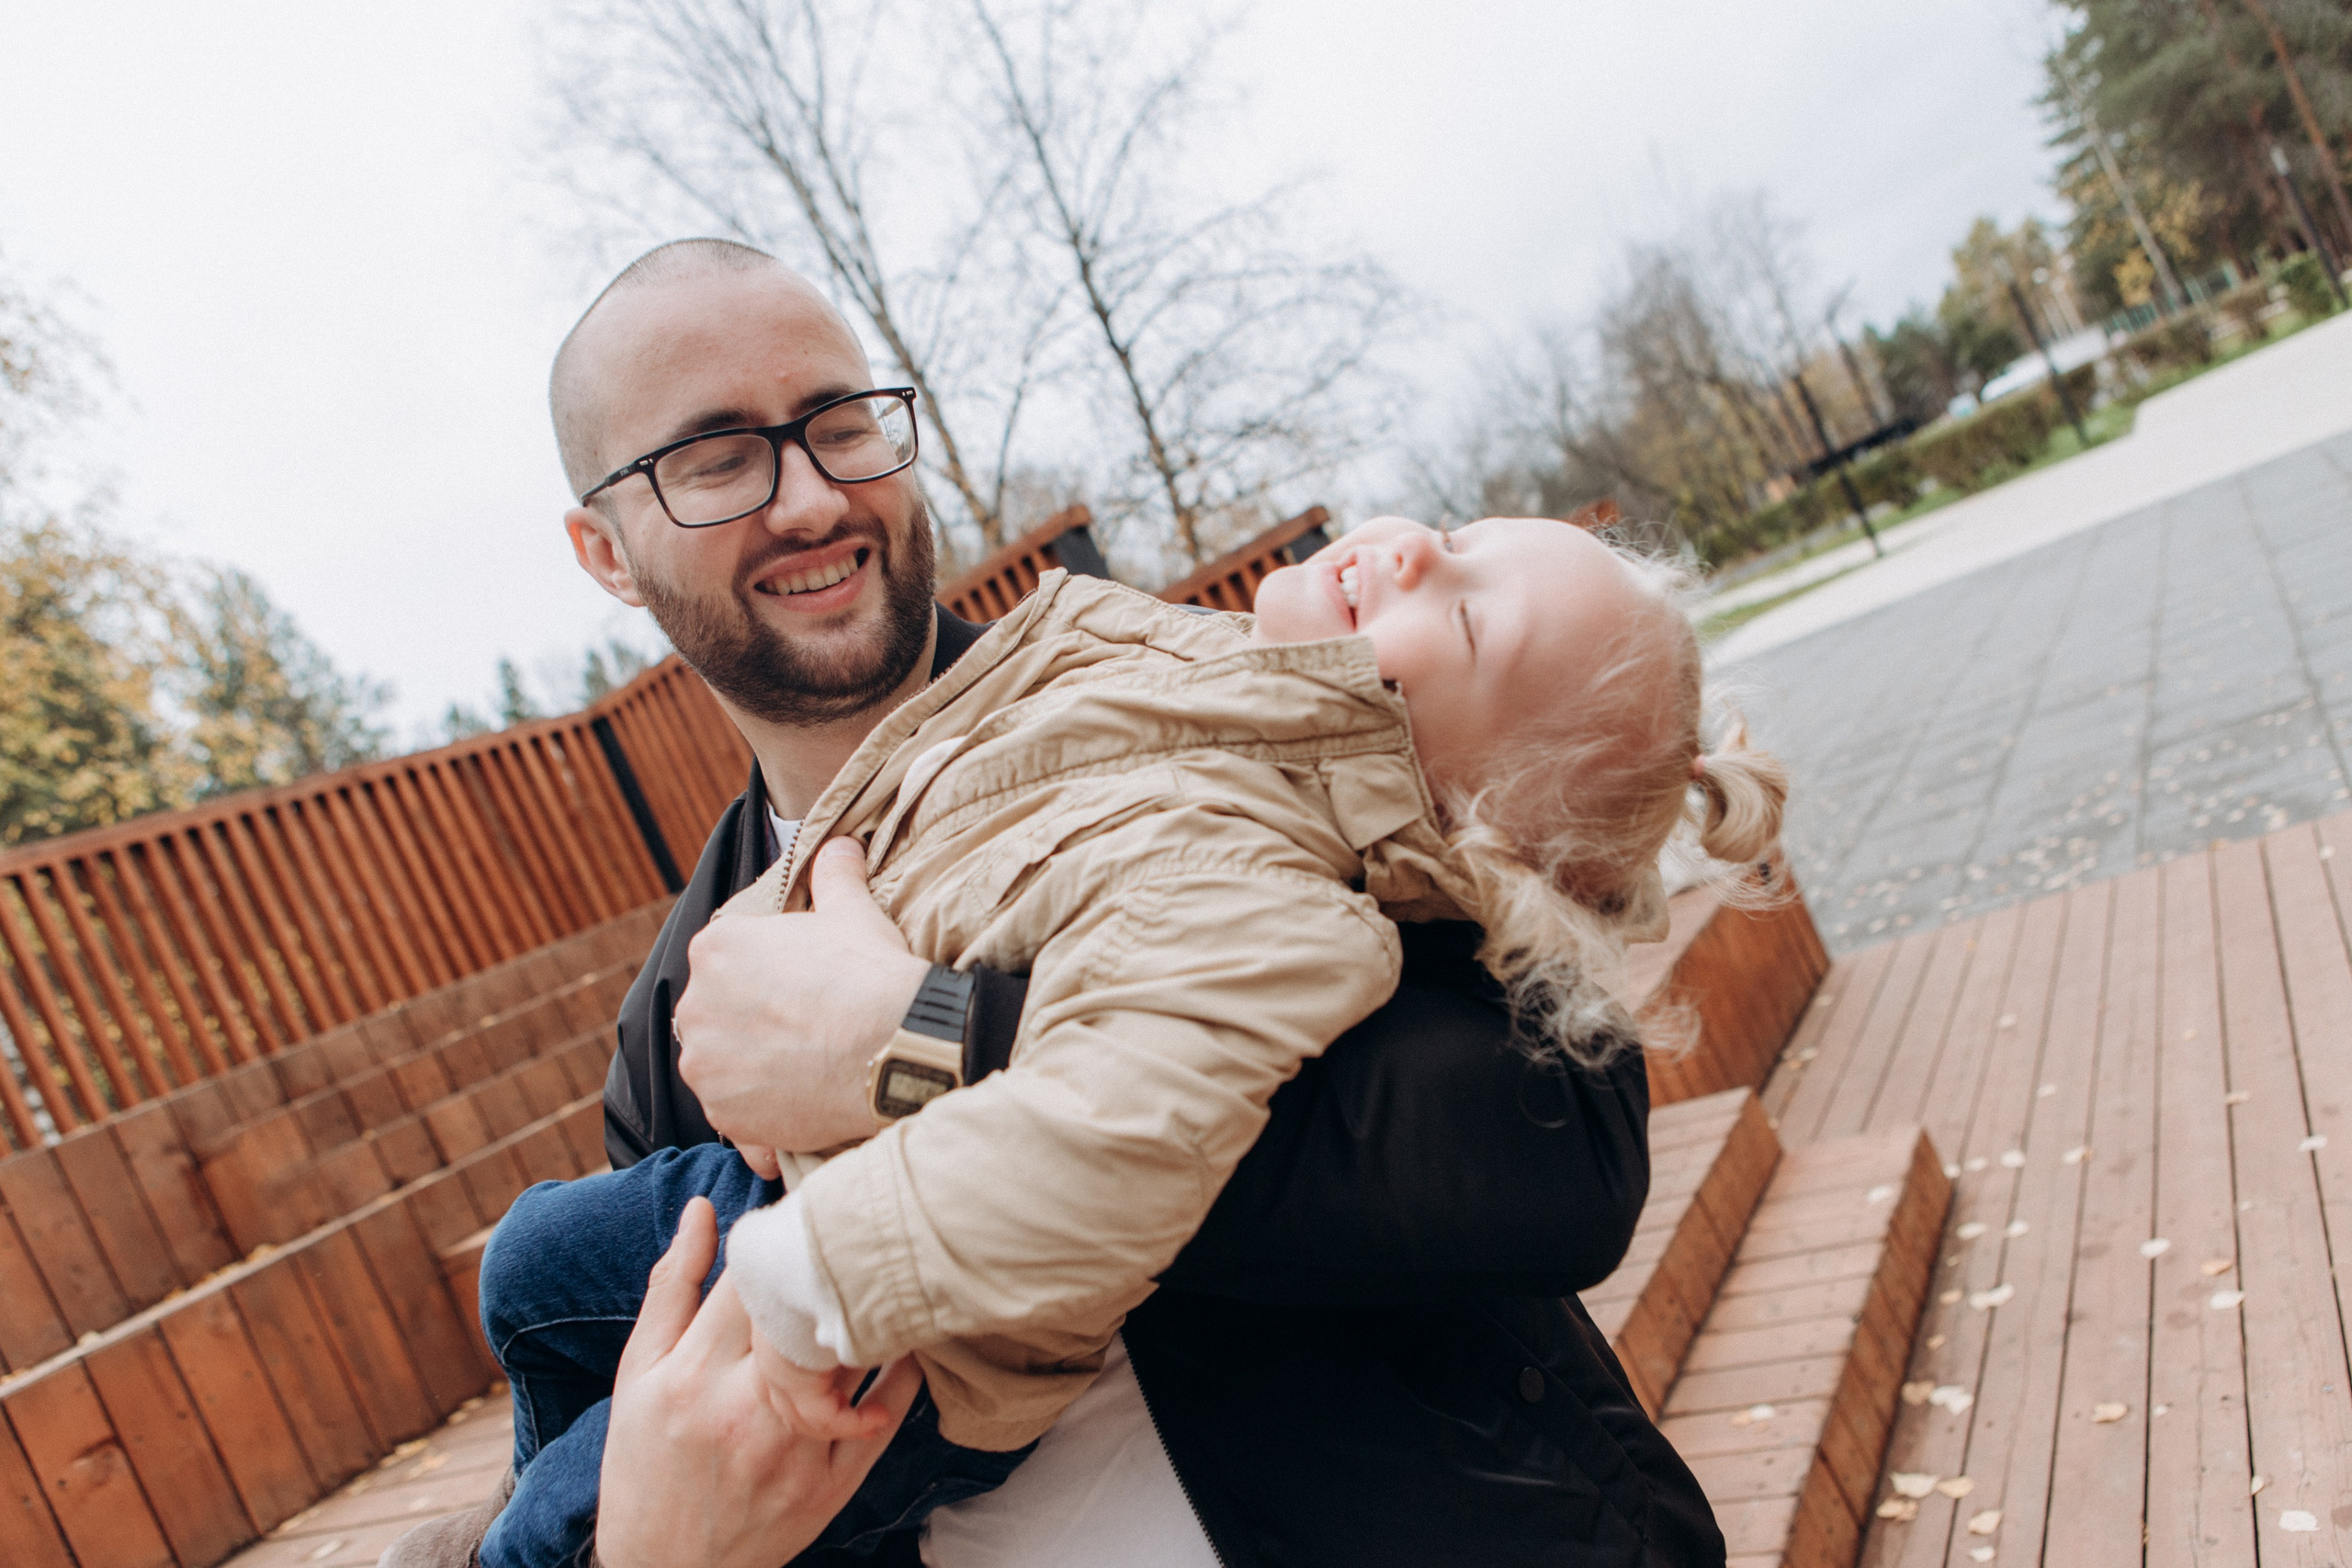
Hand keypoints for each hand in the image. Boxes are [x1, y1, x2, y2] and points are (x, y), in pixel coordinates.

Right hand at [596, 1199, 920, 1567]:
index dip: (782, 1235)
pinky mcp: (833, 1485)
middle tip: (851, 1235)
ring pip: (855, 1355)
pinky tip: (903, 1338)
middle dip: (830, 1267)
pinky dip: (905, 1367)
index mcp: (693, 1374)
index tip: (798, 1217)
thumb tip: (704, 1210)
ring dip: (871, 1310)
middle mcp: (747, 1410)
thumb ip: (672, 1286)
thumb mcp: (639, 1373)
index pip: (753, 1277)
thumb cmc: (644, 1463)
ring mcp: (796, 1451)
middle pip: (809, 1310)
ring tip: (880, 1279)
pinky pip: (888, 1411)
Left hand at [677, 838, 930, 1152]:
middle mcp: (695, 1007)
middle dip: (751, 1026)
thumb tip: (843, 845)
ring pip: (723, 1069)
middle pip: (718, 1017)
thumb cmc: (871, 973)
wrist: (896, 1045)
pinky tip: (803, 1110)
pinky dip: (762, 1121)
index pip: (726, 963)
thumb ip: (836, 875)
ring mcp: (706, 1066)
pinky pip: (737, 1120)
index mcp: (715, 948)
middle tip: (806, 1031)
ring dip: (753, 1074)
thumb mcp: (853, 912)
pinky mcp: (726, 1116)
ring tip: (807, 1073)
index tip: (798, 990)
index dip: (766, 978)